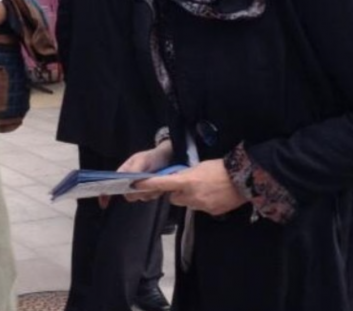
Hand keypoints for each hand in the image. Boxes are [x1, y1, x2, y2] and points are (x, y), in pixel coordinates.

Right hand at [99, 141, 172, 207]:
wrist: (165, 158)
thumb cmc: (151, 157)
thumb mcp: (142, 160)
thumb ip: (134, 170)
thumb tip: (129, 182)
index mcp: (123, 173)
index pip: (111, 185)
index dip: (105, 195)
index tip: (104, 204)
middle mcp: (130, 182)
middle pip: (129, 195)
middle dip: (139, 192)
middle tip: (146, 182)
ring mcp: (140, 188)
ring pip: (141, 197)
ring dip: (149, 191)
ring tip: (154, 179)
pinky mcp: (149, 192)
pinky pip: (151, 197)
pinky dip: (156, 192)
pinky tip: (159, 183)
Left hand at [127, 159, 247, 215]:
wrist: (243, 180)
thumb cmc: (219, 168)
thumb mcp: (199, 167)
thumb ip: (185, 175)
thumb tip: (177, 179)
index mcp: (188, 181)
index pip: (163, 184)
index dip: (149, 184)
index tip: (136, 184)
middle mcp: (192, 196)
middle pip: (173, 198)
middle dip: (175, 192)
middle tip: (184, 184)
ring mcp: (201, 206)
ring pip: (186, 204)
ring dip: (189, 197)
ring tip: (202, 188)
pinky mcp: (211, 212)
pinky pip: (200, 207)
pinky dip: (202, 202)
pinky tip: (212, 195)